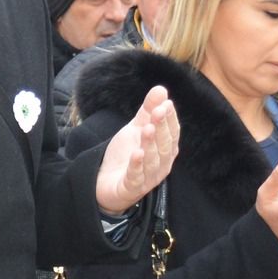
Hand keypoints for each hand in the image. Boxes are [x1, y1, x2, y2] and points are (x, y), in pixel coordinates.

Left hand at [94, 85, 179, 214]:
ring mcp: (148, 179)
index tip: (166, 103)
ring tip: (146, 128)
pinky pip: (136, 177)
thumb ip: (148, 111)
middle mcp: (161, 165)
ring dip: (150, 144)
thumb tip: (161, 89)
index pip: (172, 133)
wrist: (105, 182)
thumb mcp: (136, 129)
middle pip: (164, 146)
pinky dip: (137, 166)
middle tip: (157, 111)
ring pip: (152, 161)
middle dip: (161, 128)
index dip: (169, 119)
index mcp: (165, 150)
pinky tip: (136, 153)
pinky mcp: (132, 189)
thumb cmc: (126, 155)